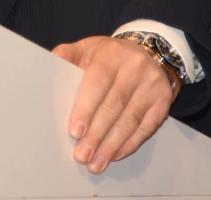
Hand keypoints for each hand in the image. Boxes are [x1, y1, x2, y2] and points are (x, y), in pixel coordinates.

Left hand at [52, 35, 174, 173]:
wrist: (147, 52)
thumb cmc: (109, 56)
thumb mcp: (88, 48)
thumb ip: (68, 56)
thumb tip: (47, 64)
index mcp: (112, 53)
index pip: (98, 82)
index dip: (86, 108)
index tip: (75, 132)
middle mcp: (135, 67)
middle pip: (114, 105)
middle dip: (96, 134)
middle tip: (82, 156)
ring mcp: (152, 84)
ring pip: (130, 120)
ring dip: (111, 145)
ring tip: (96, 163)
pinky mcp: (163, 101)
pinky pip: (146, 127)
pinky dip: (130, 144)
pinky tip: (115, 155)